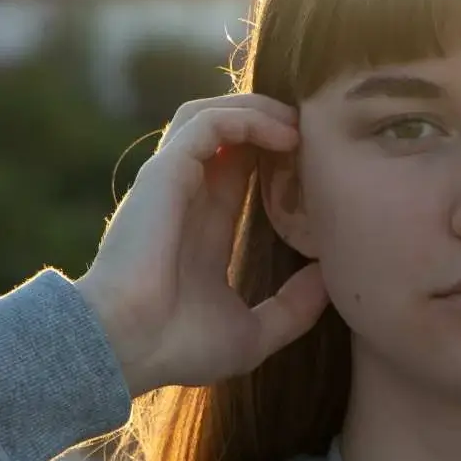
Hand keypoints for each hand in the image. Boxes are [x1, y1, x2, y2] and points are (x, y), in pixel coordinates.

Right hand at [75, 95, 329, 396]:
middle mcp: (185, 197)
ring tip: (301, 124)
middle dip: (271, 122)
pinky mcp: (165, 173)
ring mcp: (172, 181)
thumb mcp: (255, 332)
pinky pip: (208, 123)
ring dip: (259, 110)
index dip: (277, 156)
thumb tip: (332, 278)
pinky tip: (286, 136)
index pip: (239, 169)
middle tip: (315, 131)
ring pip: (212, 115)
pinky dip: (247, 118)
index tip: (319, 161)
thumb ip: (294, 307)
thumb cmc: (179, 346)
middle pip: (226, 133)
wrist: (128, 349)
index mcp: (202, 226)